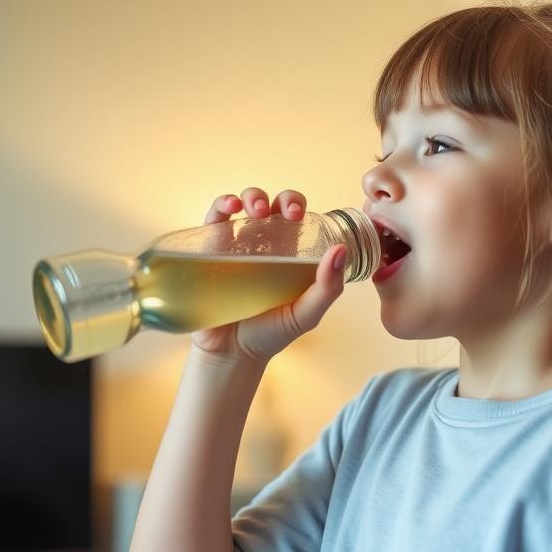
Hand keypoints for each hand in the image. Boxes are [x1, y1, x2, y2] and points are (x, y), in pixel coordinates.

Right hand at [190, 188, 346, 364]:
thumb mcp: (307, 314)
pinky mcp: (210, 249)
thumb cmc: (271, 334)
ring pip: (244, 205)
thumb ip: (327, 288)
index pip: (299, 218)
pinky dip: (221, 205)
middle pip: (274, 206)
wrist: (231, 355)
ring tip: (256, 210)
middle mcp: (264, 243)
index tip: (302, 217)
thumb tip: (341, 250)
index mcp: (290, 253)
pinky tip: (230, 207)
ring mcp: (236, 244)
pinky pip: (214, 219)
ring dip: (252, 196)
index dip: (302, 208)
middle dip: (283, 200)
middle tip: (288, 214)